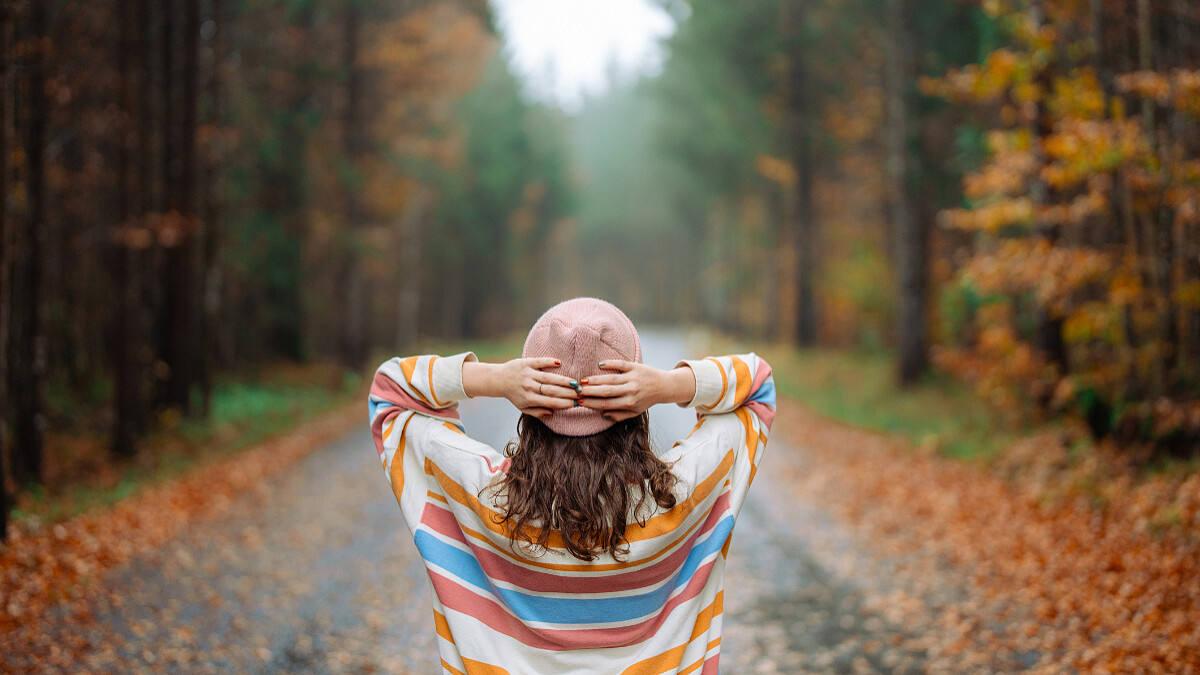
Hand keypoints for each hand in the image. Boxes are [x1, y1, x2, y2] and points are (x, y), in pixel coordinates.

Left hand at [464, 357, 579, 419]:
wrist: (500, 379)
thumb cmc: (515, 395)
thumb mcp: (524, 407)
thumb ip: (537, 412)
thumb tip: (552, 412)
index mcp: (529, 399)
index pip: (550, 402)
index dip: (564, 403)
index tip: (576, 403)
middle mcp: (529, 386)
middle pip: (552, 390)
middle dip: (567, 392)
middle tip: (580, 393)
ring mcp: (528, 374)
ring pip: (548, 377)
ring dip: (563, 380)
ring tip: (575, 382)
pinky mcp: (526, 363)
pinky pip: (539, 362)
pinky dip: (549, 362)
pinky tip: (560, 363)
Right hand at [578, 360, 695, 421]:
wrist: (664, 386)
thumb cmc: (646, 400)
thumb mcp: (634, 412)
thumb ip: (619, 415)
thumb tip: (603, 414)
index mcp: (629, 403)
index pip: (606, 404)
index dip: (592, 403)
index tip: (580, 402)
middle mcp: (631, 391)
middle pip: (606, 391)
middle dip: (590, 391)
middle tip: (577, 390)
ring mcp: (633, 378)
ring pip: (611, 379)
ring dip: (596, 379)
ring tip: (583, 380)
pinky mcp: (636, 367)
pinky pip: (621, 364)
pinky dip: (610, 364)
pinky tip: (599, 365)